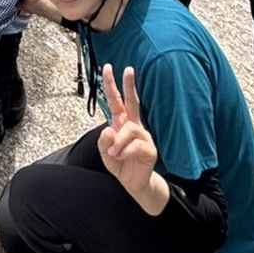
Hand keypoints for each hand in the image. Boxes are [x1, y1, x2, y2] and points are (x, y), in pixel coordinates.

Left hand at [97, 65, 160, 205]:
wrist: (134, 184)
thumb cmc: (121, 165)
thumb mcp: (105, 153)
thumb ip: (104, 141)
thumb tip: (109, 129)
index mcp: (121, 124)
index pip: (116, 101)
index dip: (111, 85)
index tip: (107, 68)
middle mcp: (133, 126)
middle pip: (132, 102)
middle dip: (129, 85)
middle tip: (128, 69)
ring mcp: (143, 136)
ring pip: (128, 130)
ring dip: (118, 143)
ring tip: (114, 154)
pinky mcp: (149, 148)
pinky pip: (134, 145)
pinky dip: (124, 152)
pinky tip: (123, 158)